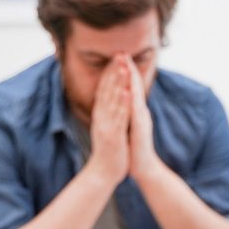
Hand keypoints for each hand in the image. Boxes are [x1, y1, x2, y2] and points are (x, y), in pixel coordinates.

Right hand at [87, 55, 131, 187]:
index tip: (116, 58)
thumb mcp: (107, 129)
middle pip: (106, 91)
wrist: (103, 173)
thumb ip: (108, 115)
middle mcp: (101, 118)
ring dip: (117, 83)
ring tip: (123, 67)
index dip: (110, 73)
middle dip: (113, 72)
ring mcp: (106, 126)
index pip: (104, 90)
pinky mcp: (113, 136)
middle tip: (119, 54)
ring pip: (112, 101)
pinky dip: (122, 104)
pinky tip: (127, 92)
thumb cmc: (108, 152)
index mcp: (101, 116)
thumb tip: (109, 103)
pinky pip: (118, 117)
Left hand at [125, 55, 162, 181]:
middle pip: (135, 86)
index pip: (131, 87)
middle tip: (123, 52)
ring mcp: (142, 120)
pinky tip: (130, 90)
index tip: (119, 57)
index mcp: (136, 111)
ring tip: (127, 64)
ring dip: (132, 80)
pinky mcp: (140, 129)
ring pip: (137, 96)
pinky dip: (133, 100)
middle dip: (129, 69)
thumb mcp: (130, 126)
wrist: (144, 167)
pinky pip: (136, 112)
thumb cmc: (135, 148)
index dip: (125, 72)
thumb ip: (129, 113)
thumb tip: (125, 102)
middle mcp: (141, 112)